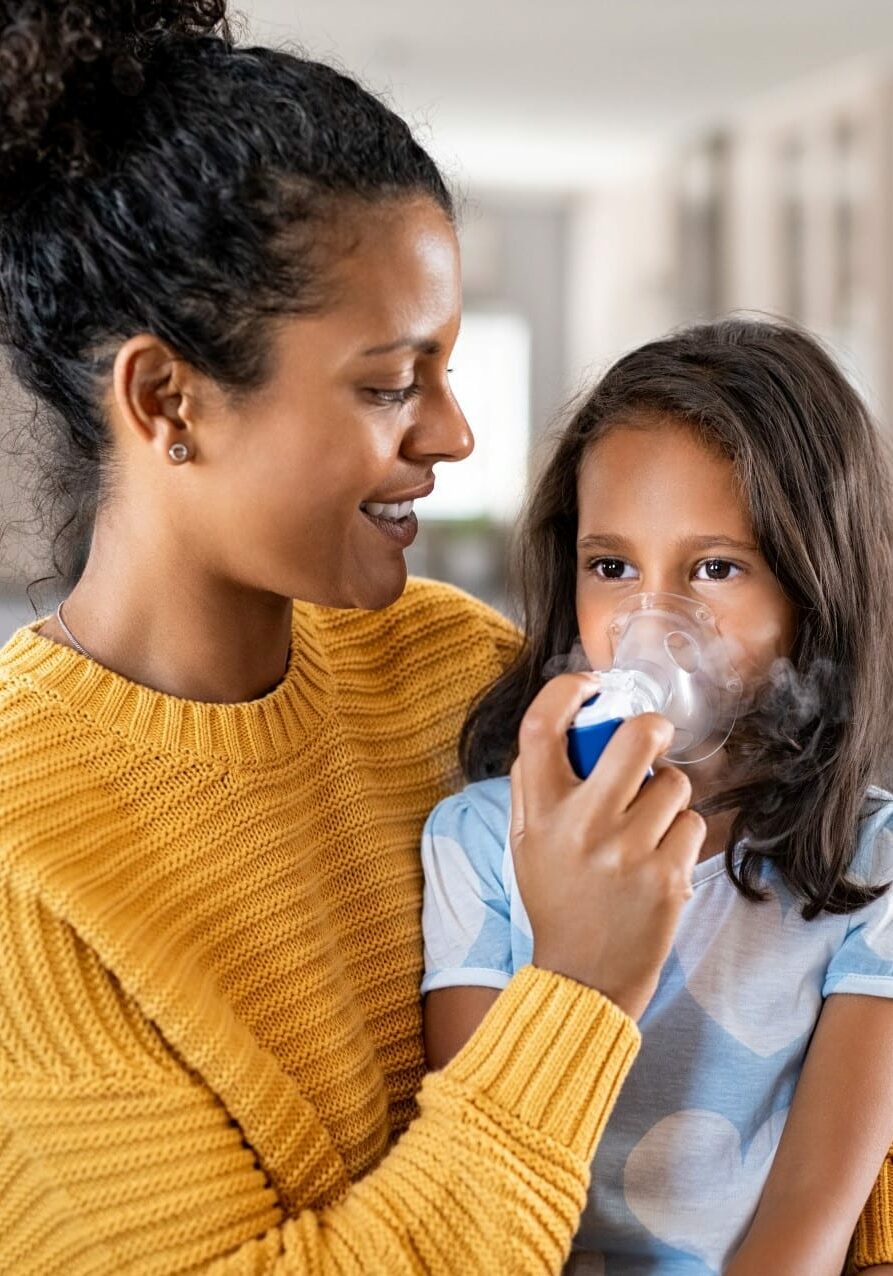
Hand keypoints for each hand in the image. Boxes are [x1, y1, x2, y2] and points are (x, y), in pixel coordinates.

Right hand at [510, 672, 704, 1018]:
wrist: (585, 976)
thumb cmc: (557, 897)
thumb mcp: (525, 842)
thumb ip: (533, 785)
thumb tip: (564, 722)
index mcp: (540, 813)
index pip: (542, 727)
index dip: (568, 691)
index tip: (589, 686)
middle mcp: (582, 827)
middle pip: (635, 737)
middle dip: (652, 728)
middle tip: (651, 737)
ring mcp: (628, 852)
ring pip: (674, 783)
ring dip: (666, 793)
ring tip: (646, 824)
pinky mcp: (668, 877)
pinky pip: (690, 823)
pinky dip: (679, 834)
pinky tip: (659, 858)